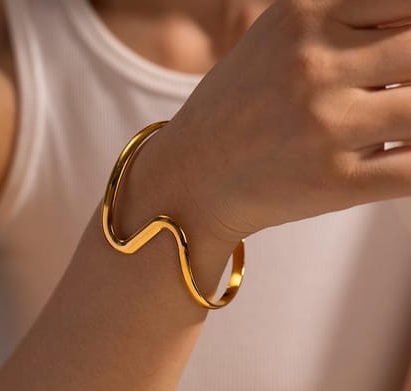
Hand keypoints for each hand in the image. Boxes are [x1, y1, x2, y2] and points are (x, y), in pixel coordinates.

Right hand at [159, 0, 410, 243]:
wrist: (192, 174)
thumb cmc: (232, 112)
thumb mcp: (275, 43)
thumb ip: (341, 26)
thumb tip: (403, 40)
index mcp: (301, 17)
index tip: (404, 52)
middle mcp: (314, 66)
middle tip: (393, 93)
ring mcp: (326, 127)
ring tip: (391, 126)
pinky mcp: (334, 183)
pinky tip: (400, 157)